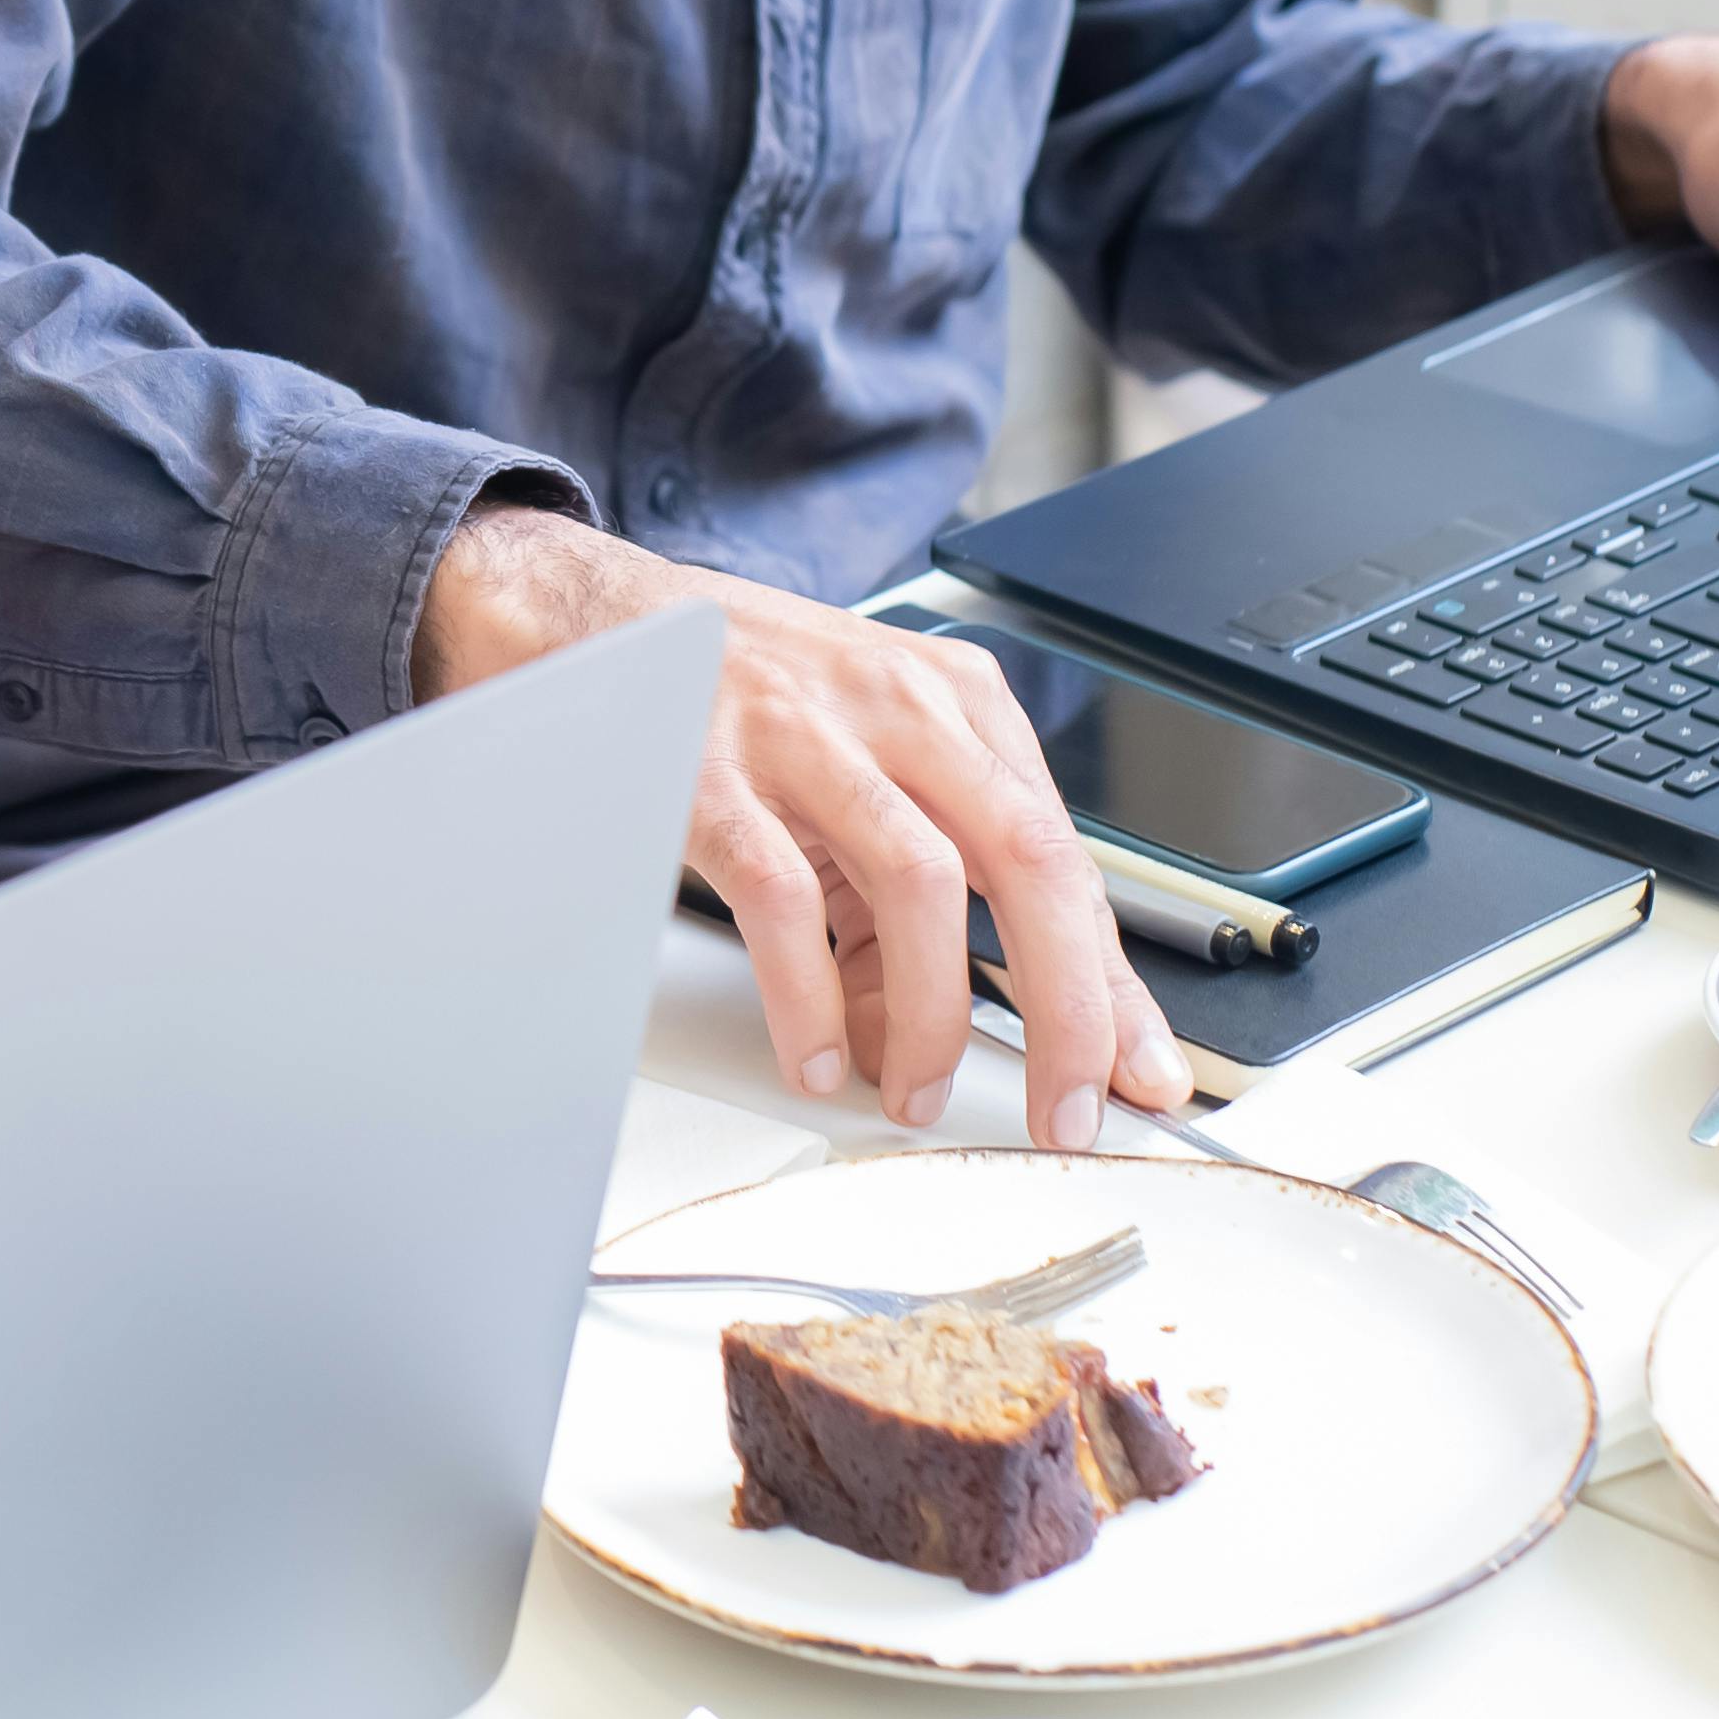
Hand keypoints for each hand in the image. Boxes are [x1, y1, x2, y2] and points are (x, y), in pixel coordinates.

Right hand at [415, 505, 1188, 1148]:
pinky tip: (816, 1056)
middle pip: (1029, 861)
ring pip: (925, 882)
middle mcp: (896, 705)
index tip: (1136, 1074)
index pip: (1066, 858)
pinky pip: (787, 902)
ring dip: (938, 1014)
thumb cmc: (732, 696)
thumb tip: (920, 1037)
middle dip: (1069, 1005)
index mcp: (954, 704)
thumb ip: (897, 904)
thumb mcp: (852, 777)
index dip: (1114, 984)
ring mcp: (805, 731)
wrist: (582, 611)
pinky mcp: (712, 771)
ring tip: (916, 1091)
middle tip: (1066, 1108)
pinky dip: (813, 999)